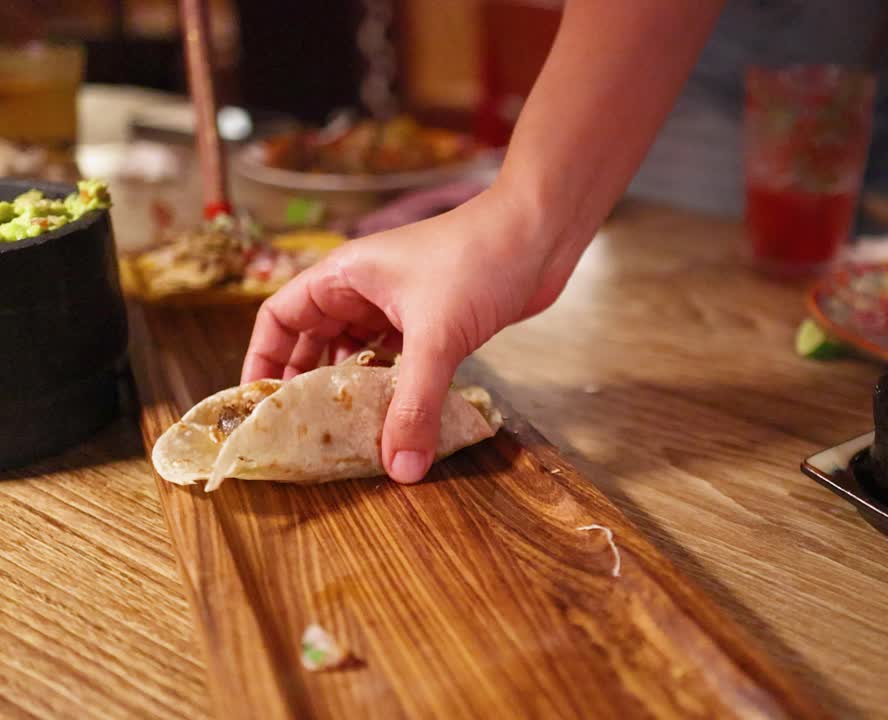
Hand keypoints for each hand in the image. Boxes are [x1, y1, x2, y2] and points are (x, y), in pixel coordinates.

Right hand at [241, 187, 568, 482]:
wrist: (541, 233)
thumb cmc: (479, 259)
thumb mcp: (437, 336)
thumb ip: (415, 404)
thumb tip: (400, 468)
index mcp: (343, 276)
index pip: (279, 319)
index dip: (262, 362)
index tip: (259, 409)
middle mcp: (364, 291)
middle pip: (315, 344)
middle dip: (308, 388)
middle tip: (304, 437)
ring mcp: (400, 306)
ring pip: (360, 356)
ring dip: (354, 394)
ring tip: (346, 438)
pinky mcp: (435, 322)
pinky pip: (399, 363)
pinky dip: (394, 390)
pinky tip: (396, 421)